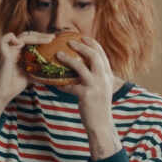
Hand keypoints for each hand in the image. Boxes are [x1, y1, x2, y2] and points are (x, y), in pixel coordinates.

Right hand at [0, 30, 54, 115]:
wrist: (4, 94)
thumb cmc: (15, 85)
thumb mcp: (31, 74)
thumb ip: (38, 67)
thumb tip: (52, 66)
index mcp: (19, 52)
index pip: (30, 39)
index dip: (41, 37)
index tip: (53, 40)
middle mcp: (13, 49)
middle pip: (27, 35)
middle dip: (41, 35)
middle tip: (53, 37)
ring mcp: (8, 51)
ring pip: (21, 36)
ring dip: (36, 36)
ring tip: (48, 39)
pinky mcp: (3, 54)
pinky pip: (3, 39)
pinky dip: (11, 37)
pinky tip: (21, 44)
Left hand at [55, 36, 121, 159]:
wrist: (101, 124)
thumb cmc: (99, 106)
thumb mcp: (102, 88)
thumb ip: (97, 77)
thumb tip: (84, 66)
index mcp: (108, 75)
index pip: (102, 54)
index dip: (93, 43)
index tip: (83, 37)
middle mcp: (104, 79)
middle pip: (94, 56)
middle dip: (81, 46)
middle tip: (69, 41)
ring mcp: (95, 87)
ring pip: (81, 67)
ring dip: (68, 59)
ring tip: (58, 54)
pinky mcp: (86, 95)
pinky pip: (70, 85)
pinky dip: (61, 83)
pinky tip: (53, 82)